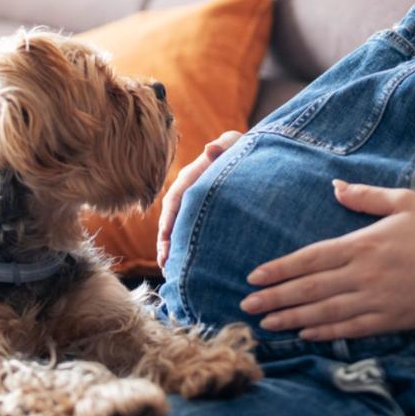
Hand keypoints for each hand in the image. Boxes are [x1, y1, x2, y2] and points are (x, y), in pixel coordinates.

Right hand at [157, 130, 243, 269]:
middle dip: (166, 241)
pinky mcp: (201, 215)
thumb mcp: (233, 143)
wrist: (248, 155)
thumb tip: (210, 149)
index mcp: (191, 176)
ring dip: (172, 249)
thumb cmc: (240, 147)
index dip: (169, 219)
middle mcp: (187, 192)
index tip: (166, 238)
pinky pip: (189, 233)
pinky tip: (185, 267)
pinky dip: (185, 248)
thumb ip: (223, 146)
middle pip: (171, 218)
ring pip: (177, 229)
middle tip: (166, 263)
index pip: (175, 199)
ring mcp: (193, 205)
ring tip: (170, 272)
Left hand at [240, 180, 414, 339]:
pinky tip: (305, 333)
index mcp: (362, 244)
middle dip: (276, 297)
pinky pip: (350, 329)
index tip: (255, 276)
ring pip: (324, 312)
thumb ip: (366, 196)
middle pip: (310, 289)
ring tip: (267, 323)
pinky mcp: (388, 320)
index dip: (280, 269)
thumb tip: (335, 186)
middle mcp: (363, 275)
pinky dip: (325, 332)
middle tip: (247, 306)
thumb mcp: (404, 202)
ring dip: (292, 318)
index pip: (310, 259)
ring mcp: (375, 301)